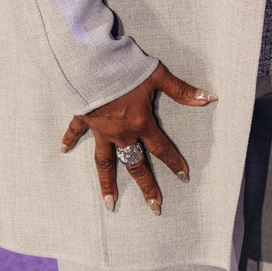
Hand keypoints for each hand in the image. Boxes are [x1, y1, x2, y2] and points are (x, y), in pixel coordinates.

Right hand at [60, 63, 214, 214]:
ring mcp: (101, 129)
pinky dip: (69, 139)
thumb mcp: (158, 76)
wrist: (92, 63)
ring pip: (104, 162)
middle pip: (135, 165)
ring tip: (110, 203)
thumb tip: (208, 98)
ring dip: (107, 183)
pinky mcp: (84, 118)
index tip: (184, 178)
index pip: (162, 148)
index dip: (174, 163)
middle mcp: (121, 133)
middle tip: (154, 207)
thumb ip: (181, 90)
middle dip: (146, 187)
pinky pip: (75, 132)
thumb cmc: (126, 68)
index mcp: (140, 123)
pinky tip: (64, 150)